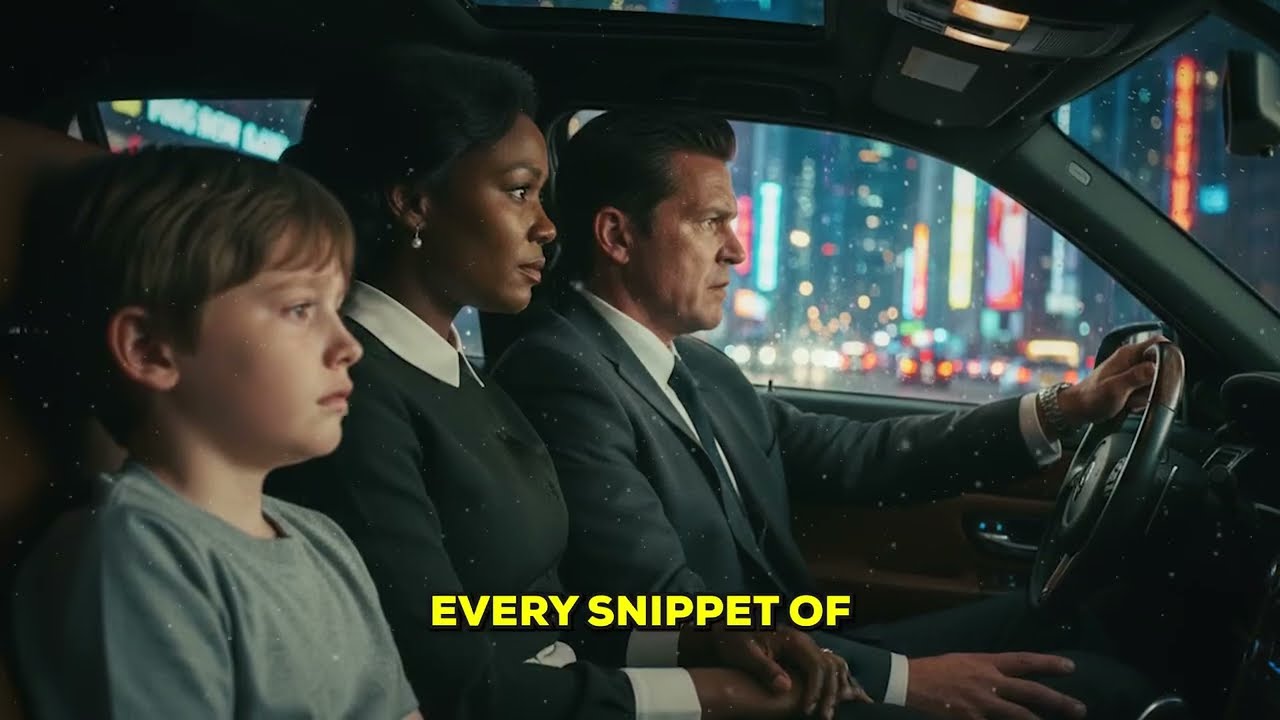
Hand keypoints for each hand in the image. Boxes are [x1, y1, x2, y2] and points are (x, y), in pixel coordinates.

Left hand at [680, 624, 869, 717]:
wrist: (727, 630)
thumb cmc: (734, 641)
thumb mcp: (746, 654)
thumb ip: (766, 669)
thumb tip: (785, 687)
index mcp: (793, 639)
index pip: (817, 665)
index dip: (816, 689)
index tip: (808, 710)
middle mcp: (804, 641)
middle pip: (830, 667)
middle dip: (830, 693)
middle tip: (825, 717)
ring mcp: (805, 647)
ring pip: (832, 667)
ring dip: (835, 690)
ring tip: (828, 712)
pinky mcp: (802, 655)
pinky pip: (825, 669)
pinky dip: (832, 684)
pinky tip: (830, 700)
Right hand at [905, 652, 1086, 719]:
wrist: (911, 681)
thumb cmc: (937, 669)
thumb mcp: (966, 661)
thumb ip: (988, 669)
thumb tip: (1008, 677)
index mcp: (987, 662)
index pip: (1025, 661)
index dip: (1049, 663)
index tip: (1071, 667)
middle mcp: (989, 682)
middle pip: (1031, 691)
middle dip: (1058, 700)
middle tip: (1080, 709)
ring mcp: (982, 703)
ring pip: (1019, 715)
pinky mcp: (971, 719)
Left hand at [1059, 335, 1165, 425]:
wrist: (1077, 409)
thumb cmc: (1091, 398)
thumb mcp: (1115, 389)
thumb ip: (1136, 377)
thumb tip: (1155, 368)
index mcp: (1128, 354)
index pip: (1159, 342)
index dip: (1170, 354)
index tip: (1170, 371)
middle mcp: (1131, 360)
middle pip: (1161, 365)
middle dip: (1158, 381)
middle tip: (1142, 392)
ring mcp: (1131, 372)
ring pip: (1155, 381)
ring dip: (1148, 393)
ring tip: (1132, 399)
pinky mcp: (1130, 384)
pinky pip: (1147, 391)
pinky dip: (1142, 399)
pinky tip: (1130, 403)